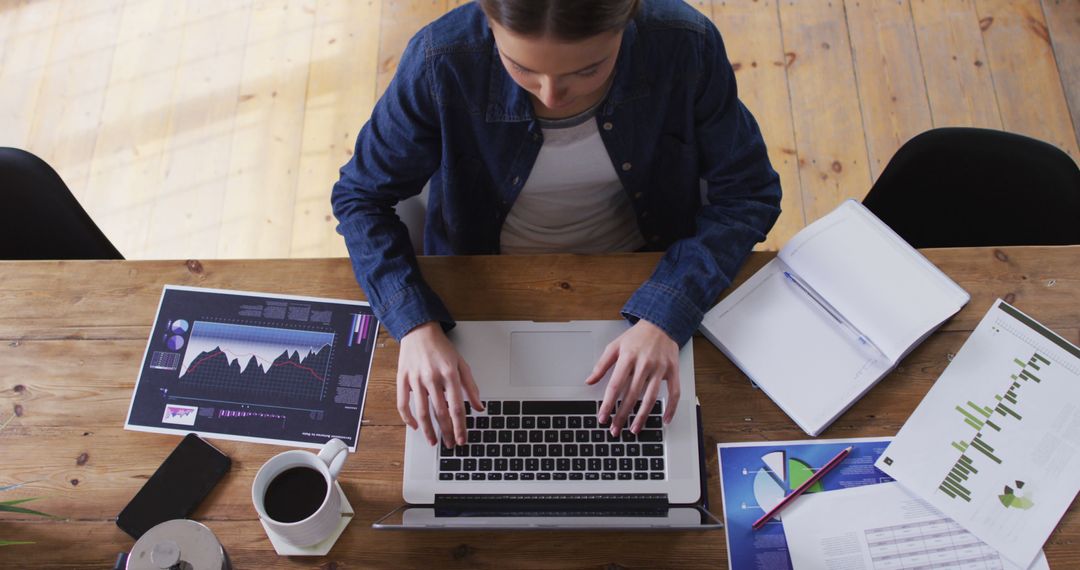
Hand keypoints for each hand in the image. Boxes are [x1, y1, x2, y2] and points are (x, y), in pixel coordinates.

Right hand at [396, 321, 483, 446]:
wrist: (419, 331)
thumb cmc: (442, 348)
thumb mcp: (462, 364)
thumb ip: (471, 387)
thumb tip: (479, 407)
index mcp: (450, 374)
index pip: (456, 407)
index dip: (460, 426)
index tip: (462, 439)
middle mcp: (433, 377)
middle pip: (440, 412)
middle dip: (446, 432)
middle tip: (449, 444)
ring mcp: (416, 379)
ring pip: (422, 411)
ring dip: (428, 430)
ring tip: (433, 441)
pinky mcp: (402, 379)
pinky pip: (403, 403)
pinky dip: (408, 418)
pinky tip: (414, 426)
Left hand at [584, 319, 680, 435]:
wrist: (661, 323)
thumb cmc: (636, 337)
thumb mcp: (614, 346)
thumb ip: (602, 365)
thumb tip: (589, 381)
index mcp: (628, 357)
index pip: (615, 385)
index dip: (608, 403)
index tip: (602, 417)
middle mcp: (644, 364)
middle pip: (631, 395)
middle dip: (622, 414)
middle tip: (615, 429)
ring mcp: (660, 368)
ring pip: (651, 397)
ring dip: (642, 416)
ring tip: (634, 430)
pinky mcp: (673, 371)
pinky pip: (674, 393)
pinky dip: (671, 408)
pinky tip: (665, 420)